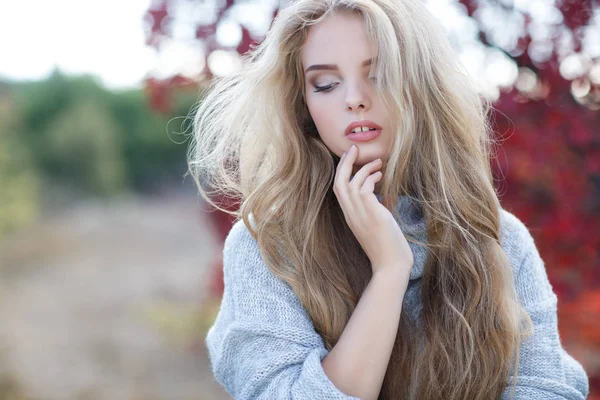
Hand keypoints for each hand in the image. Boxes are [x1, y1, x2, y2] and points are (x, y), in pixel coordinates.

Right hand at [333, 145, 413, 277]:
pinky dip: (371, 177)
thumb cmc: (388, 249)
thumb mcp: (377, 227)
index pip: (339, 190)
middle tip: (354, 148)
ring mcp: (359, 214)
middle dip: (345, 163)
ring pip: (350, 183)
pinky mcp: (371, 213)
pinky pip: (364, 188)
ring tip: (378, 162)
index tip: (351, 160)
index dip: (343, 173)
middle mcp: (351, 214)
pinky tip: (381, 175)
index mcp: (350, 217)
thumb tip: (382, 198)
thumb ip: (375, 212)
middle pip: (339, 183)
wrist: (391, 266)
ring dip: (363, 168)